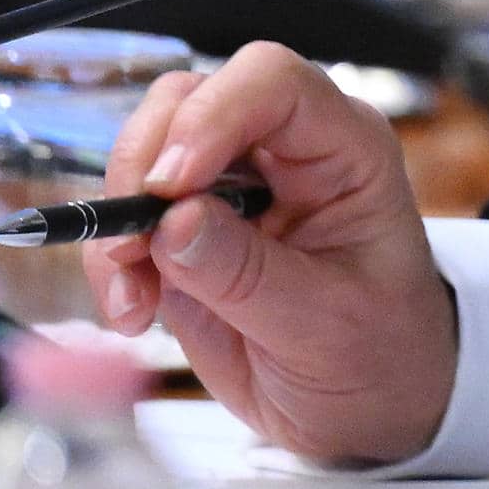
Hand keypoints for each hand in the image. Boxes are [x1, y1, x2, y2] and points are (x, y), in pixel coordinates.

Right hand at [82, 42, 454, 464]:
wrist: (366, 403)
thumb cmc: (378, 350)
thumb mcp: (326, 323)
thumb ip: (248, 273)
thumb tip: (174, 222)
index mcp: (347, 150)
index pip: (275, 84)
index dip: (213, 116)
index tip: (170, 187)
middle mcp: (285, 152)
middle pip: (189, 102)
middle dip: (144, 167)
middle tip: (132, 245)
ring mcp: (230, 188)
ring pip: (144, 154)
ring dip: (118, 221)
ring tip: (135, 299)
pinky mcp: (186, 232)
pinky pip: (124, 219)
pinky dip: (110, 262)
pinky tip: (133, 313)